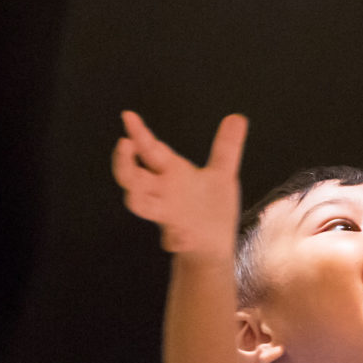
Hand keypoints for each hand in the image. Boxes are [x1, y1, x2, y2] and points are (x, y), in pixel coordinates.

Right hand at [115, 111, 246, 258]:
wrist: (215, 247)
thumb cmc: (212, 209)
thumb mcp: (223, 175)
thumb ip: (226, 148)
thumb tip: (238, 117)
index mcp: (172, 173)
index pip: (150, 149)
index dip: (139, 133)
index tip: (128, 115)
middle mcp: (163, 193)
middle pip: (132, 176)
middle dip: (125, 163)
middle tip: (125, 145)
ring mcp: (170, 216)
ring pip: (141, 205)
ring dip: (136, 197)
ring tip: (135, 193)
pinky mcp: (182, 240)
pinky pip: (173, 239)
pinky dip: (175, 239)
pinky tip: (181, 240)